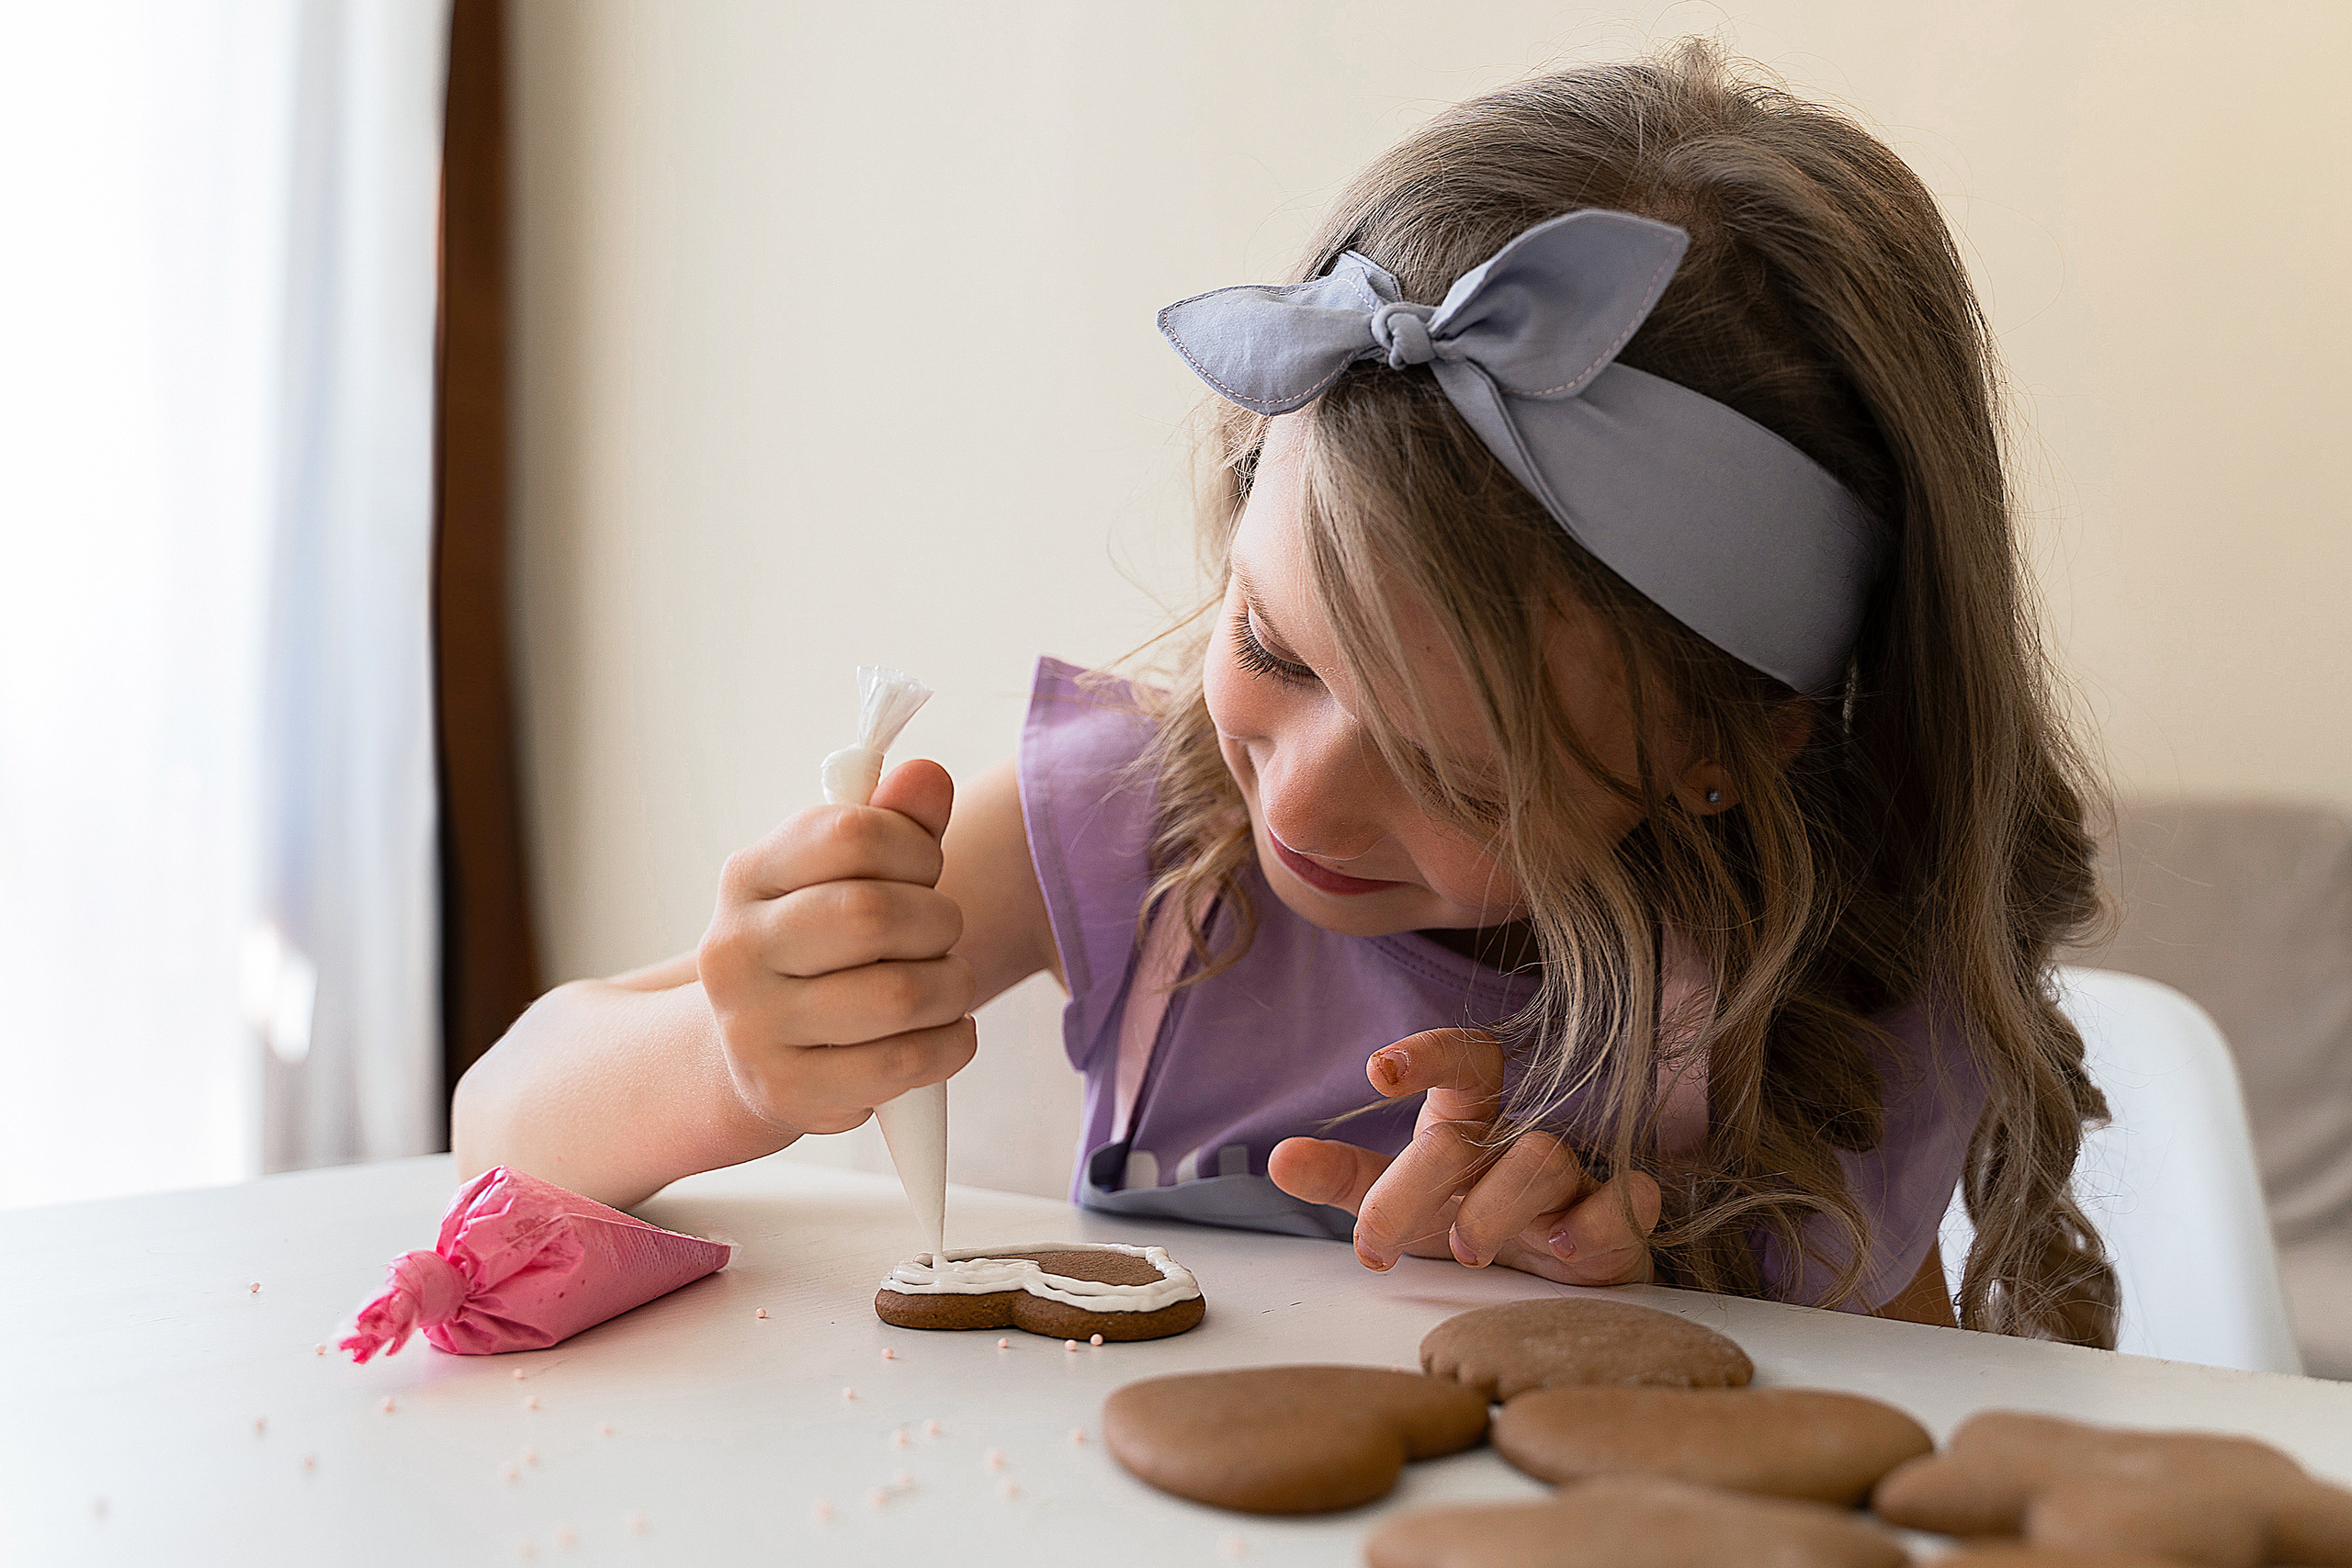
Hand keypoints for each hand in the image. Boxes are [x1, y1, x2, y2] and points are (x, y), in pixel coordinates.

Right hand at [695, 759, 977, 1136]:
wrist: (750, 1053)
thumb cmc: (819, 949)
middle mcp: (736, 949)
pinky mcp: (789, 1090)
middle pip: (873, 914)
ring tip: (947, 985)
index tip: (925, 870)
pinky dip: (951, 1043)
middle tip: (942, 934)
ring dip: (952, 985)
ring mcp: (754, 1027)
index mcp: (748, 877)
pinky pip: (904, 1062)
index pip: (851, 833)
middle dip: (938, 922)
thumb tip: (928, 776)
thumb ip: (894, 824)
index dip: (915, 847)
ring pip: (899, 994)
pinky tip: (946, 1031)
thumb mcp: (843, 877)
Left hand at [1266, 1028, 1660, 1286]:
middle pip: (1470, 1136)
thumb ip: (1346, 1181)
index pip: (1467, 1060)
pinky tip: (1564, 1249)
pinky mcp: (1618, 1226)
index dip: (1430, 1053)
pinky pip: (1627, 1204)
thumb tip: (1278, 1160)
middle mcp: (1520, 1143)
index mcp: (1472, 1124)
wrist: (1560, 1289)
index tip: (1378, 1071)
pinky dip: (1599, 1222)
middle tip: (1374, 1243)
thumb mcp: (1403, 1204)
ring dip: (1498, 1202)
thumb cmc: (1475, 1226)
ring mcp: (1575, 1181)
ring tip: (1464, 1249)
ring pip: (1544, 1159)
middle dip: (1414, 1183)